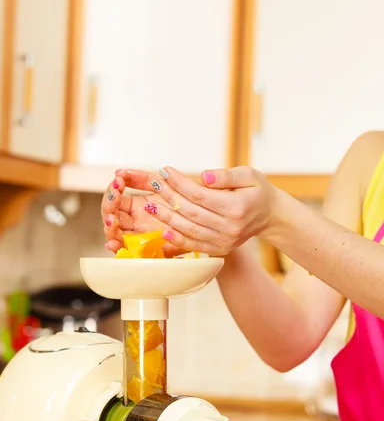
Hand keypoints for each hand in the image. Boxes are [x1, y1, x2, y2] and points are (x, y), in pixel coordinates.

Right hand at [101, 174, 184, 255]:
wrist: (206, 217)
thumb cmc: (185, 202)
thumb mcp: (162, 184)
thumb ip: (142, 178)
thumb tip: (119, 172)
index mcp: (135, 206)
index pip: (114, 200)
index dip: (112, 192)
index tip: (118, 182)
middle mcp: (134, 222)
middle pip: (110, 217)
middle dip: (108, 207)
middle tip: (115, 196)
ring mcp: (140, 236)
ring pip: (115, 234)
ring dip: (109, 227)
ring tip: (111, 219)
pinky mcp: (148, 249)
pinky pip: (128, 252)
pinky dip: (118, 248)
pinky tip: (113, 244)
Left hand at [112, 166, 278, 255]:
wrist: (270, 216)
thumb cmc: (257, 191)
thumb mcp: (249, 174)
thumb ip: (226, 175)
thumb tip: (204, 176)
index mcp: (237, 207)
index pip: (200, 194)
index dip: (179, 183)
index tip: (165, 171)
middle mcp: (230, 228)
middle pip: (191, 212)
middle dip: (169, 196)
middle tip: (154, 183)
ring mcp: (224, 242)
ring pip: (189, 230)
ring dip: (167, 218)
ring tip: (150, 205)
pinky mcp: (220, 250)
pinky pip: (194, 246)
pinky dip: (177, 240)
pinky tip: (162, 230)